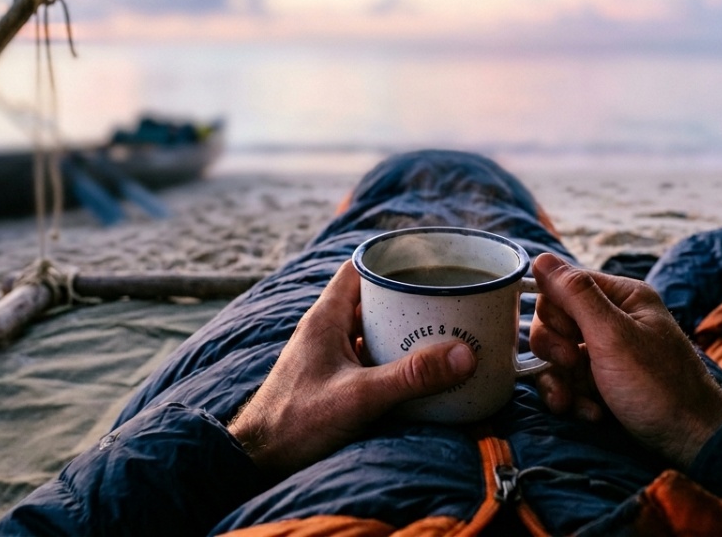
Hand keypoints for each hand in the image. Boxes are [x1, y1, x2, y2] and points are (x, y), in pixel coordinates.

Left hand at [228, 260, 476, 476]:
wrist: (257, 461)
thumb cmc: (295, 423)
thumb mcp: (360, 397)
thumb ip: (411, 376)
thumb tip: (465, 355)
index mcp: (325, 317)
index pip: (360, 268)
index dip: (392, 261)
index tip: (429, 263)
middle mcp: (326, 330)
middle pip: (373, 299)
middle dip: (409, 300)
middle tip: (447, 303)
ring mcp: (328, 356)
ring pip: (372, 331)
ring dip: (402, 333)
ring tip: (443, 335)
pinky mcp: (333, 381)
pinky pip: (369, 359)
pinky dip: (393, 360)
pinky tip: (418, 374)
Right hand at [529, 253, 721, 468]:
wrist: (692, 442)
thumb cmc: (659, 386)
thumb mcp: (612, 336)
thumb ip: (575, 295)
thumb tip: (540, 257)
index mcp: (622, 297)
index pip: (562, 288)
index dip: (554, 316)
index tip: (568, 342)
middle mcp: (615, 319)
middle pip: (555, 323)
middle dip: (556, 353)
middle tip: (574, 367)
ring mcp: (609, 352)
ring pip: (559, 356)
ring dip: (562, 382)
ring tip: (576, 404)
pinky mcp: (605, 382)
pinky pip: (571, 381)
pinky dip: (575, 399)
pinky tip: (592, 413)